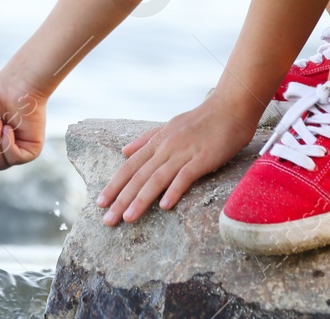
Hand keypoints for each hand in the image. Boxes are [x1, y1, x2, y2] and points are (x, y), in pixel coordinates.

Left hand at [94, 96, 256, 224]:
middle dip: (120, 199)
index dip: (113, 185)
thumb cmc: (201, 120)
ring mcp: (183, 153)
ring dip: (140, 199)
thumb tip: (124, 151)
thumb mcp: (169, 126)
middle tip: (106, 220)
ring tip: (127, 218)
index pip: (129, 167)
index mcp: (157, 142)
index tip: (100, 203)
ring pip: (156, 179)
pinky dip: (173, 190)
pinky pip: (185, 176)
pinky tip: (164, 206)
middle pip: (138, 176)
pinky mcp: (202, 158)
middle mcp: (165, 148)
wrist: (229, 108)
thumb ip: (146, 139)